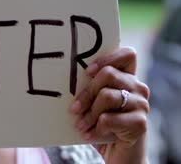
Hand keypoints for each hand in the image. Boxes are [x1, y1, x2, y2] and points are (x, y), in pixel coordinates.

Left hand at [70, 47, 149, 163]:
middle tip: (74, 109)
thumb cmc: (103, 125)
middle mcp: (139, 87)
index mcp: (128, 78)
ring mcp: (142, 104)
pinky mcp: (140, 123)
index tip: (87, 72)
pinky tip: (89, 134)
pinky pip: (109, 119)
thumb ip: (91, 89)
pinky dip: (95, 128)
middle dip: (86, 93)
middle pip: (108, 74)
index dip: (107, 58)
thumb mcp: (96, 104)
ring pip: (106, 96)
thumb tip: (65, 80)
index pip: (127, 54)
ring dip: (88, 114)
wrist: (119, 154)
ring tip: (80, 125)